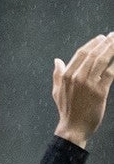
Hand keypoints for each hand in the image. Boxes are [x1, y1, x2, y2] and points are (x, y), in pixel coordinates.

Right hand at [52, 32, 113, 148]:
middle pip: (93, 55)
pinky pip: (110, 74)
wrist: (73, 127)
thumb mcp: (57, 90)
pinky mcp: (100, 91)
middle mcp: (77, 76)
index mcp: (66, 74)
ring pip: (102, 61)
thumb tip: (57, 60)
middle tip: (112, 36)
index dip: (92, 44)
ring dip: (111, 50)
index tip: (100, 38)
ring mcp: (88, 84)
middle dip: (104, 43)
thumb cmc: (66, 109)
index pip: (81, 53)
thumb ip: (57, 74)